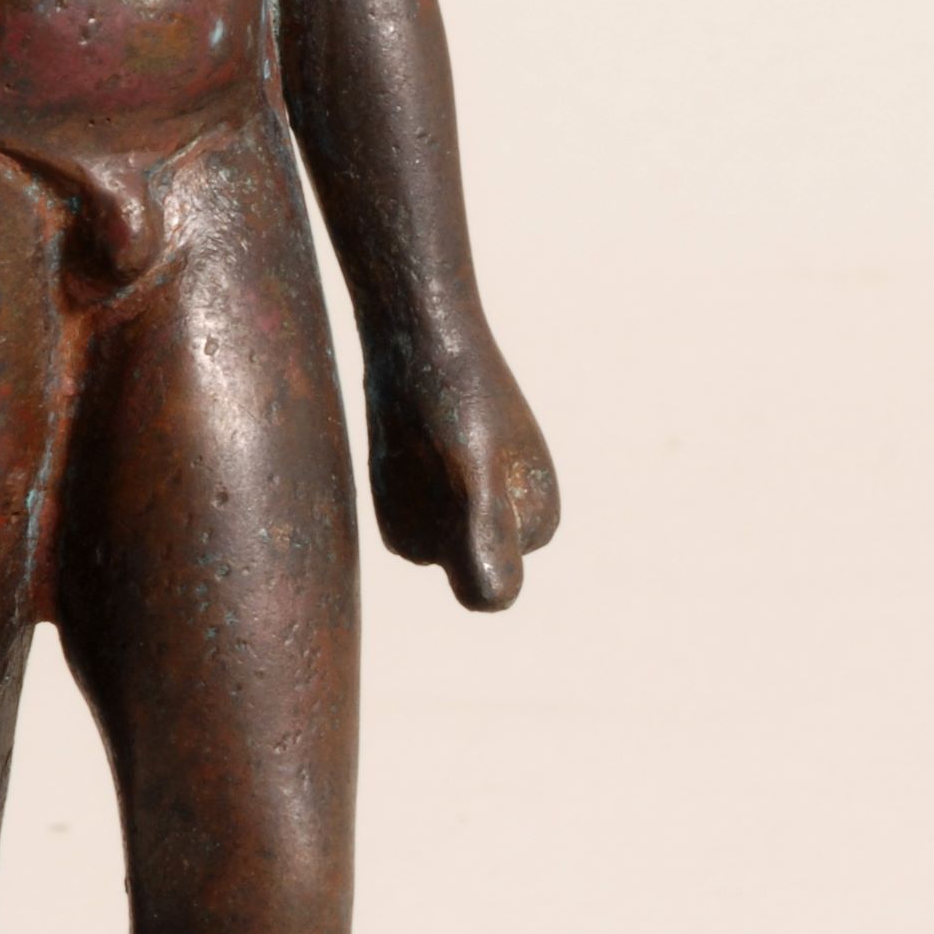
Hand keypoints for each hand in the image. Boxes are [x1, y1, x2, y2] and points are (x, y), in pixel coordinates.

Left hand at [366, 331, 560, 609]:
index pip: (482, 583)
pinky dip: (392, 492)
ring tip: (412, 444)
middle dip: (430, 528)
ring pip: (422, 541)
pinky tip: (398, 443)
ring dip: (407, 506)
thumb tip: (496, 601)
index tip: (450, 474)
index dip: (454, 542)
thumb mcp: (471, 468)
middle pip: (449, 565)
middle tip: (424, 456)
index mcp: (540, 523)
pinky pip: (403, 517)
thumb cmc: (452, 397)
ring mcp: (471, 502)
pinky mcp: (439, 484)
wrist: (419, 331)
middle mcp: (510, 519)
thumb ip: (487, 534)